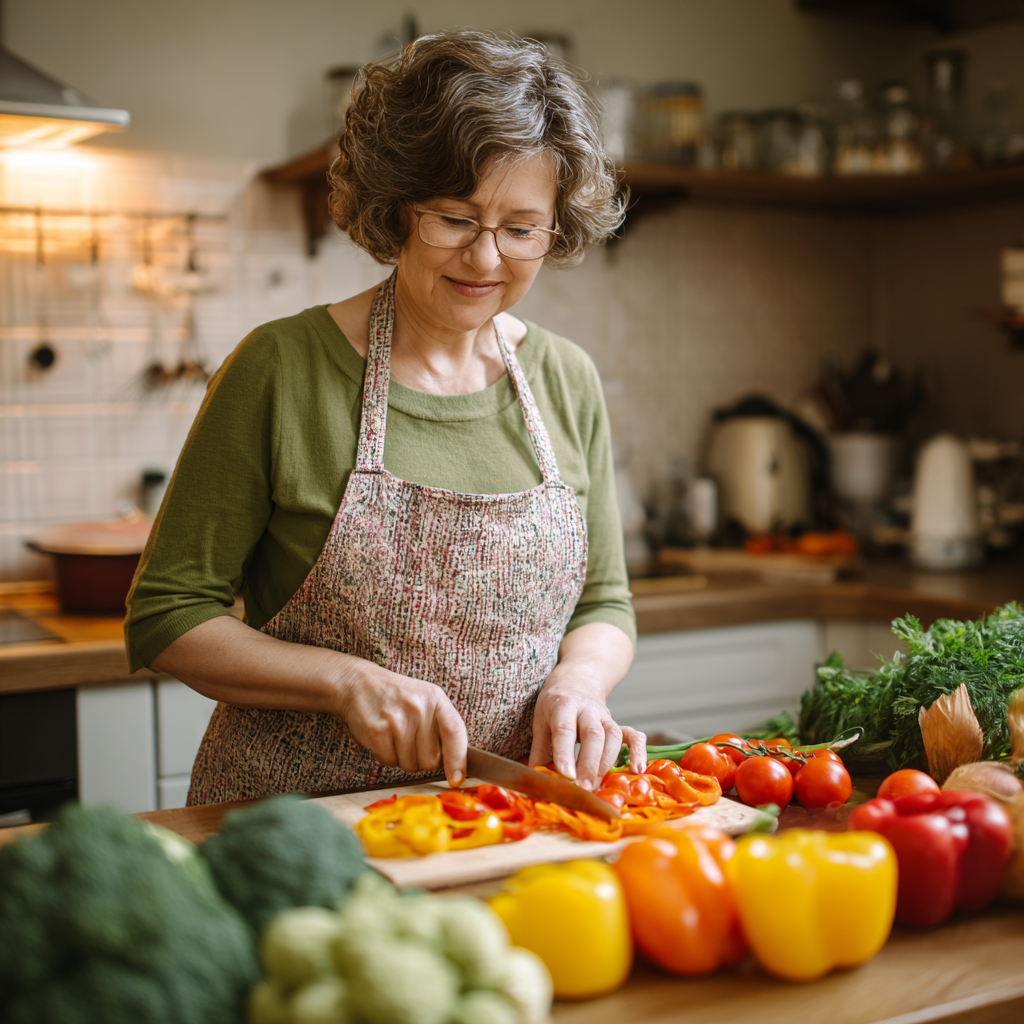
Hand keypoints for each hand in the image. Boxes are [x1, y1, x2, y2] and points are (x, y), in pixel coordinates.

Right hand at [334, 662, 467, 785]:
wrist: (359, 683)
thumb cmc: (397, 696)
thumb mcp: (426, 699)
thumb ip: (442, 725)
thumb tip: (456, 764)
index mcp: (436, 698)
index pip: (455, 733)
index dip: (458, 760)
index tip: (456, 779)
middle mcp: (418, 708)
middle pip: (431, 760)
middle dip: (422, 760)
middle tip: (412, 742)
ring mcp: (397, 720)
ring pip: (410, 764)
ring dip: (403, 758)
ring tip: (395, 736)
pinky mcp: (377, 731)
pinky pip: (389, 762)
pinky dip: (386, 756)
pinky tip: (383, 738)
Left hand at [529, 677, 646, 790]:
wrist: (577, 680)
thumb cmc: (555, 702)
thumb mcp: (540, 719)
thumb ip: (540, 747)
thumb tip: (536, 774)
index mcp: (563, 705)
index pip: (565, 730)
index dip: (565, 754)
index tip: (565, 776)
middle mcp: (587, 709)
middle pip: (593, 735)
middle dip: (589, 763)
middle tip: (584, 787)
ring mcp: (605, 716)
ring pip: (612, 737)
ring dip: (607, 763)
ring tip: (597, 785)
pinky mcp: (617, 723)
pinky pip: (633, 735)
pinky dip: (639, 751)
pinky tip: (637, 770)